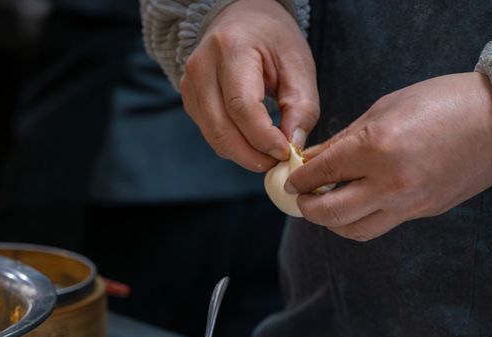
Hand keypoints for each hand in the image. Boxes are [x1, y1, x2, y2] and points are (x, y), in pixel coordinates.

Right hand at [180, 0, 319, 170]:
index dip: (264, 137)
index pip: (241, 106)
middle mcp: (202, 67)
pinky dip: (234, 146)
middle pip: (222, 129)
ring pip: (214, 137)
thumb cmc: (274, 40)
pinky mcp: (189, 100)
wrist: (242, 18)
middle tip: (279, 163)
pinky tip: (254, 142)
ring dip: (244, 154)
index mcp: (231, 49)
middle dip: (253, 155)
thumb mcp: (299, 64)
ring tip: (270, 153)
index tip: (286, 152)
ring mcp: (190, 85)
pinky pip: (211, 134)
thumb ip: (302, 108)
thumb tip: (293, 147)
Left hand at [286, 72, 491, 240]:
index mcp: (376, 149)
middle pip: (330, 215)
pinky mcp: (424, 212)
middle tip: (301, 198)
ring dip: (333, 223)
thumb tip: (313, 160)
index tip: (291, 178)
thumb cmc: (443, 101)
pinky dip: (362, 219)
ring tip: (328, 205)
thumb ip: (344, 139)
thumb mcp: (384, 108)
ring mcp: (409, 204)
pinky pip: (382, 224)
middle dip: (307, 208)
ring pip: (355, 231)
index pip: (320, 174)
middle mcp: (390, 183)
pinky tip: (358, 202)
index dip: (298, 178)